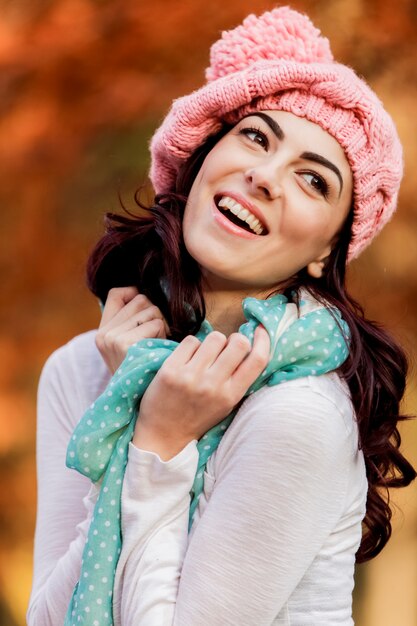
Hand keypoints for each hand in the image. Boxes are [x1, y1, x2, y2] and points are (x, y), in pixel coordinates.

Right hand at [95, 287, 168, 373]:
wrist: (141, 403)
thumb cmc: (144, 370)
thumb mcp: (132, 346)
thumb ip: (132, 321)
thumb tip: (147, 294)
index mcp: (102, 332)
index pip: (117, 293)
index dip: (134, 293)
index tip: (146, 310)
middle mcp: (104, 334)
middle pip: (140, 299)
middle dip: (154, 313)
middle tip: (155, 336)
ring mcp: (113, 339)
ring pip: (151, 309)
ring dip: (161, 325)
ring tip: (156, 345)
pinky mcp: (125, 344)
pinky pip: (156, 324)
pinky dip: (163, 334)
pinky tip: (158, 349)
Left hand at [133, 325, 269, 459]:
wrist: (163, 435)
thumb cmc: (198, 418)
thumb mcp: (226, 405)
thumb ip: (238, 380)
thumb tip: (250, 345)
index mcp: (231, 396)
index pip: (257, 361)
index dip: (263, 341)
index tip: (260, 329)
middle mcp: (213, 385)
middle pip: (239, 343)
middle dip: (236, 339)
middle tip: (227, 347)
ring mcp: (191, 376)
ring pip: (215, 337)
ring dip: (213, 342)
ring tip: (205, 355)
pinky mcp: (170, 369)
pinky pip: (191, 341)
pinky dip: (192, 346)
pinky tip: (188, 359)